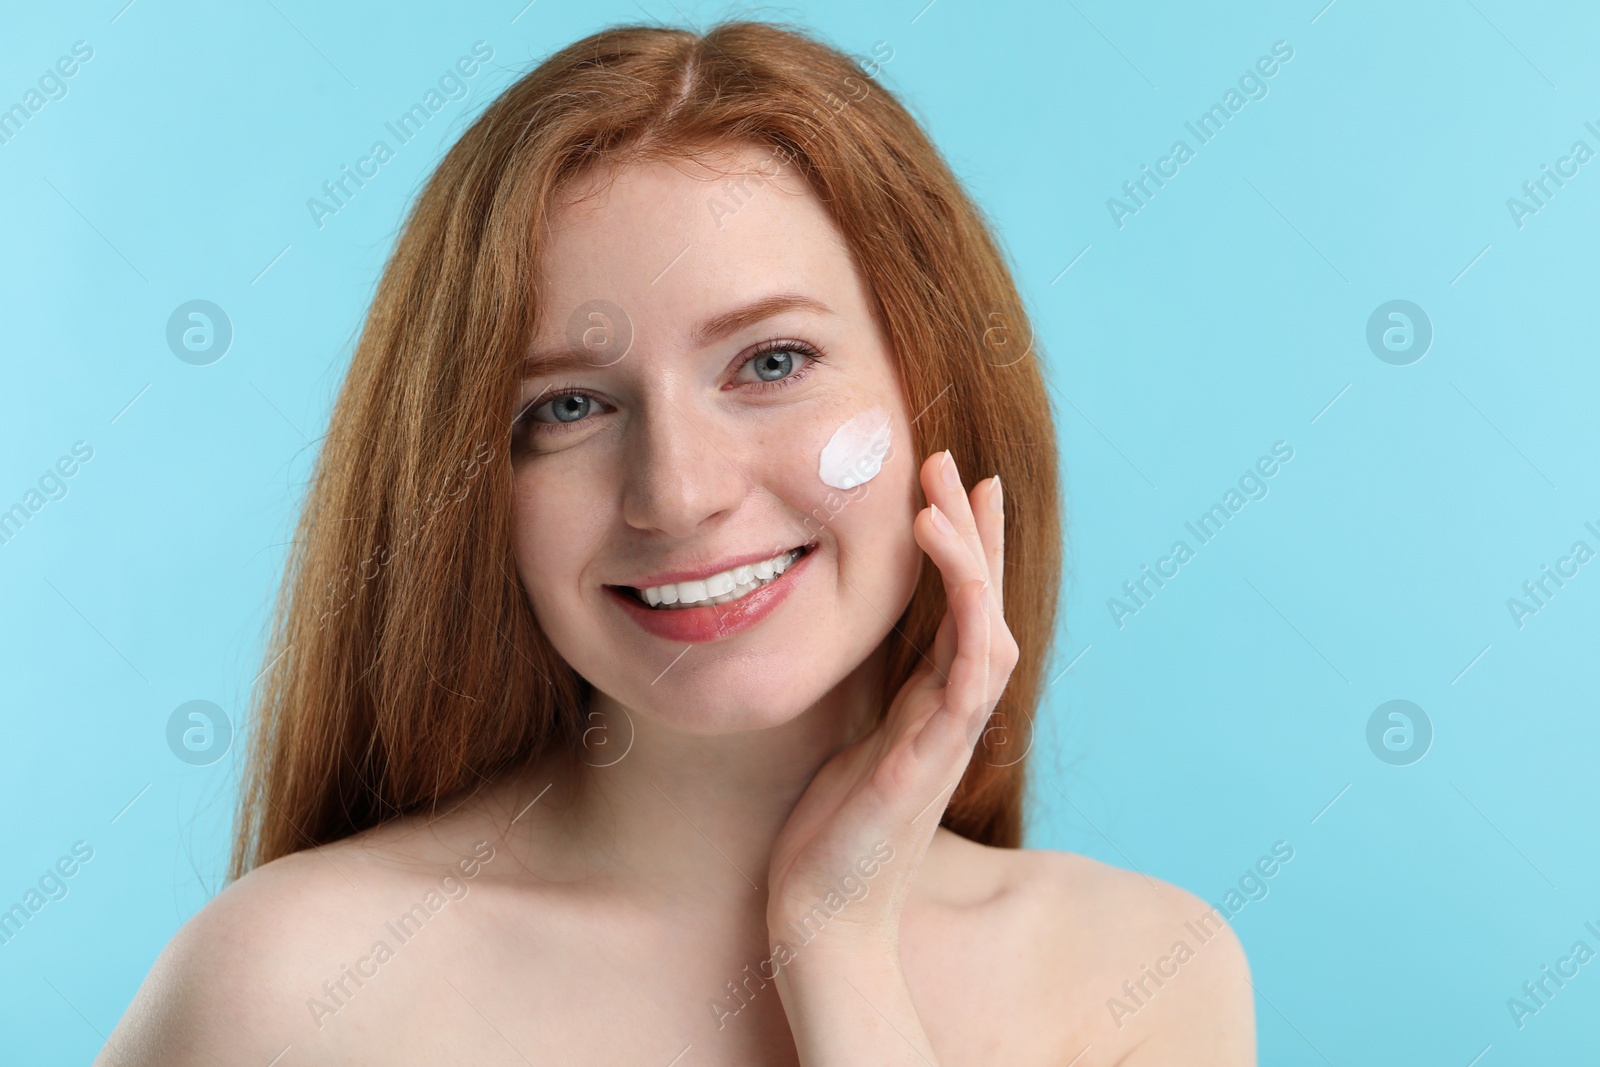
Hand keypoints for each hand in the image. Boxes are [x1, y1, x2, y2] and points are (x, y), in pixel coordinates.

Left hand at [764, 449, 1018, 955]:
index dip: (961, 553)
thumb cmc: (827, 845)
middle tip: (962, 465)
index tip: (949, 490)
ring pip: (988, 627)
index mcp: (927, 711)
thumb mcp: (846, 751)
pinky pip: (970, 672)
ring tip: (954, 491)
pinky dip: (970, 610)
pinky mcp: (933, 757)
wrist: (821, 922)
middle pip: (985, 607)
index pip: (958, 614)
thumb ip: (866, 707)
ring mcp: (949, 736)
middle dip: (976, 534)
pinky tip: (953, 560)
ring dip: (976, 556)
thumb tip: (846, 659)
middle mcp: (950, 717)